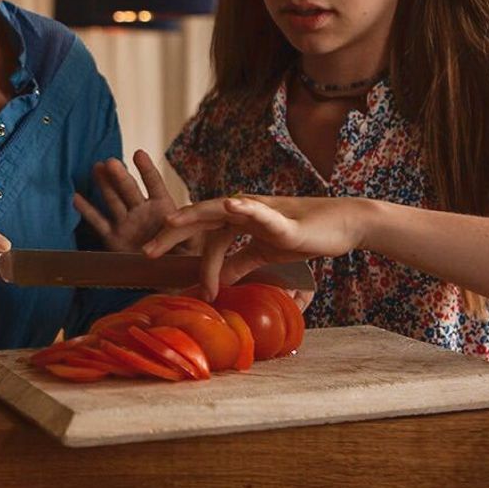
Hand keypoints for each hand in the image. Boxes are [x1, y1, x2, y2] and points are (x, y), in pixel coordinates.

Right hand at [73, 150, 183, 252]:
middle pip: (129, 190)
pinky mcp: (114, 239)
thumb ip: (187, 235)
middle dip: (120, 176)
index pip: (154, 185)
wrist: (168, 277)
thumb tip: (177, 225)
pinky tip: (76, 197)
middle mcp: (142, 212)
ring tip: (96, 168)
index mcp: (163, 209)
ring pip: (113, 200)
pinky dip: (87, 211)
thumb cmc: (185, 259)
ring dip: (104, 185)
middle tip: (111, 162)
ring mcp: (127, 224)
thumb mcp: (193, 247)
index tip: (138, 154)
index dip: (147, 170)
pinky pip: (99, 223)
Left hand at [143, 195, 367, 299]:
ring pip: (221, 210)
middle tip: (146, 252)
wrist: (342, 227)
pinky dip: (244, 208)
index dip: (182, 251)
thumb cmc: (304, 236)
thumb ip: (240, 263)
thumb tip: (218, 281)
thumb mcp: (264, 254)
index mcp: (239, 219)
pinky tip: (231, 206)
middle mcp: (244, 210)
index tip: (160, 267)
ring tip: (171, 222)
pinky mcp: (282, 219)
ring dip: (195, 215)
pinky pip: (259, 211)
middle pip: (201, 218)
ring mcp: (262, 211)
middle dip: (172, 233)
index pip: (202, 233)